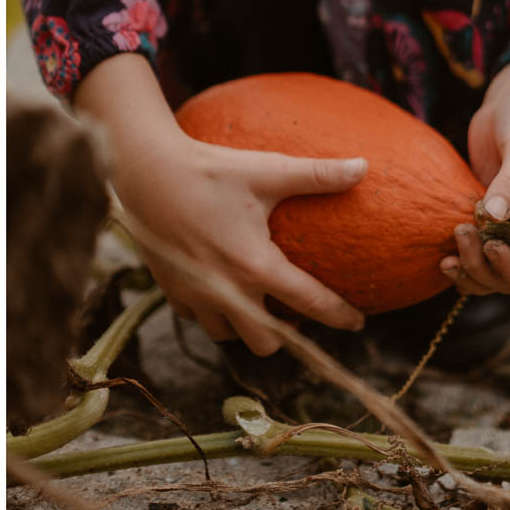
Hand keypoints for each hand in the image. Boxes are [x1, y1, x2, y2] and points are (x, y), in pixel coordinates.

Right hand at [117, 136, 368, 353]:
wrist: (145, 171)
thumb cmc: (210, 169)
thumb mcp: (267, 170)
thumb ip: (317, 175)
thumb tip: (364, 167)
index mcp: (255, 266)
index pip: (310, 304)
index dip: (339, 316)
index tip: (358, 323)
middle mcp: (226, 290)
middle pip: (265, 342)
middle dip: (283, 334)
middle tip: (290, 310)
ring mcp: (195, 293)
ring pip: (227, 335)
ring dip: (243, 325)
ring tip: (253, 302)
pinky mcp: (170, 287)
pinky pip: (195, 316)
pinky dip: (210, 309)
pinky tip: (217, 287)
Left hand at [447, 55, 509, 295]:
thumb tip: (493, 217)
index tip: (493, 245)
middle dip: (487, 269)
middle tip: (463, 234)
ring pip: (493, 274)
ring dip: (472, 272)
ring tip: (448, 255)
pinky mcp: (486, 222)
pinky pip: (477, 257)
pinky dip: (462, 265)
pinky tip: (443, 261)